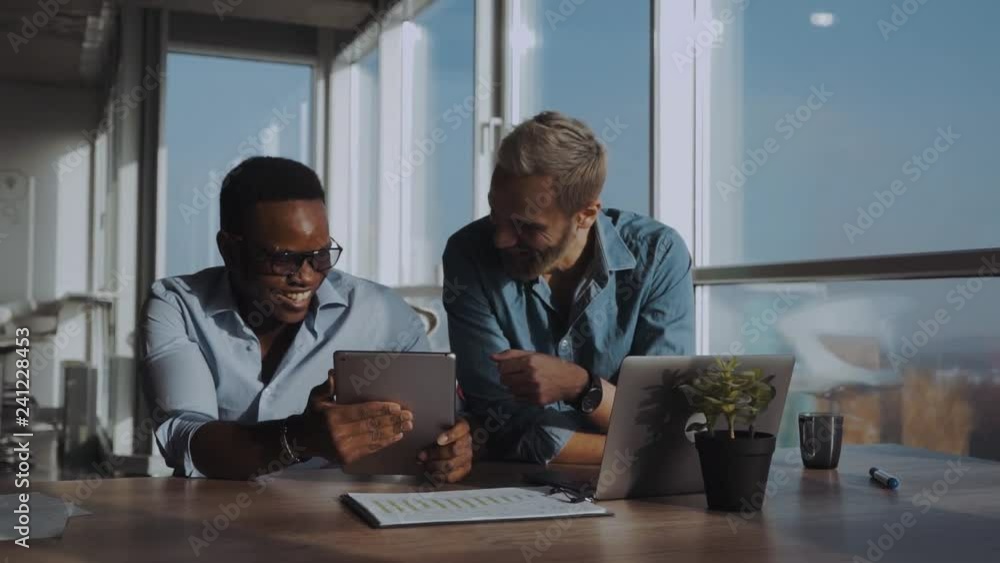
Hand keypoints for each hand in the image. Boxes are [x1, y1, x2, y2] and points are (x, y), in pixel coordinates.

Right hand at [294, 369, 414, 463]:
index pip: (362, 412)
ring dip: (393, 431)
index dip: (380, 409)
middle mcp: (338, 434)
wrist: (302, 440)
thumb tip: (334, 373)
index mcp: (333, 417)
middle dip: (392, 420)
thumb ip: (327, 386)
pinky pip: (370, 449)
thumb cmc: (312, 415)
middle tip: (408, 415)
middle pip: (371, 425)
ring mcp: (343, 449)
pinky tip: (396, 436)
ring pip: (373, 438)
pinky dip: (384, 442)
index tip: (396, 406)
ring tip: (407, 425)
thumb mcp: (316, 397)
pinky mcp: (347, 458)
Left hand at [417, 418, 472, 482]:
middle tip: (422, 455)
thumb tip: (420, 438)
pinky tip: (432, 472)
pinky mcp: (464, 469)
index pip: (461, 430)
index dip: (451, 436)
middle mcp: (467, 442)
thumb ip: (432, 429)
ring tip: (425, 463)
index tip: (439, 440)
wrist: (449, 441)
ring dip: (435, 466)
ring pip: (451, 464)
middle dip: (435, 454)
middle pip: (454, 450)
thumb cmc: (440, 432)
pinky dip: (439, 476)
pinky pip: (452, 476)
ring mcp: (467, 456)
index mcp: (463, 428)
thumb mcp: (438, 425)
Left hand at [491, 349, 588, 405]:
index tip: (510, 367)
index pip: (502, 367)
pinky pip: (518, 399)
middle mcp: (531, 376)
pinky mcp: (536, 401)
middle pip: (503, 380)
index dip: (503, 367)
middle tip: (516, 375)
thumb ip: (511, 354)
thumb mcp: (533, 355)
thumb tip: (491, 357)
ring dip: (513, 386)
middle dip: (507, 377)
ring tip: (524, 382)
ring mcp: (534, 390)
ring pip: (510, 390)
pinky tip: (529, 389)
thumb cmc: (551, 364)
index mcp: (530, 361)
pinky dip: (520, 394)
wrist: (571, 381)